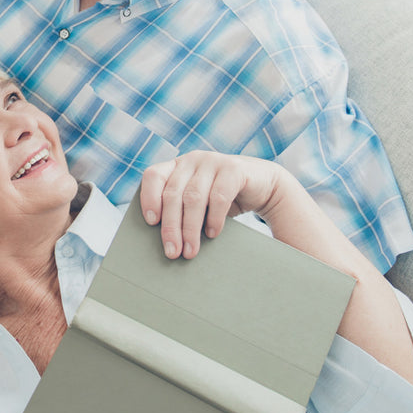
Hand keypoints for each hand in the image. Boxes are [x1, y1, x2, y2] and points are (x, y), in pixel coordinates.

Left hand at [139, 151, 282, 258]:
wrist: (264, 186)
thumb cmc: (223, 199)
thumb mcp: (198, 202)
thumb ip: (180, 210)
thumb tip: (164, 243)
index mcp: (177, 165)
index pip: (153, 176)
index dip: (149, 197)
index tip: (150, 222)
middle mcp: (192, 160)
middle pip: (173, 194)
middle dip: (171, 226)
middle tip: (172, 252)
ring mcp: (213, 161)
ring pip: (193, 197)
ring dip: (190, 228)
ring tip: (190, 251)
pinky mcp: (234, 169)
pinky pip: (218, 196)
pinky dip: (214, 219)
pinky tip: (212, 234)